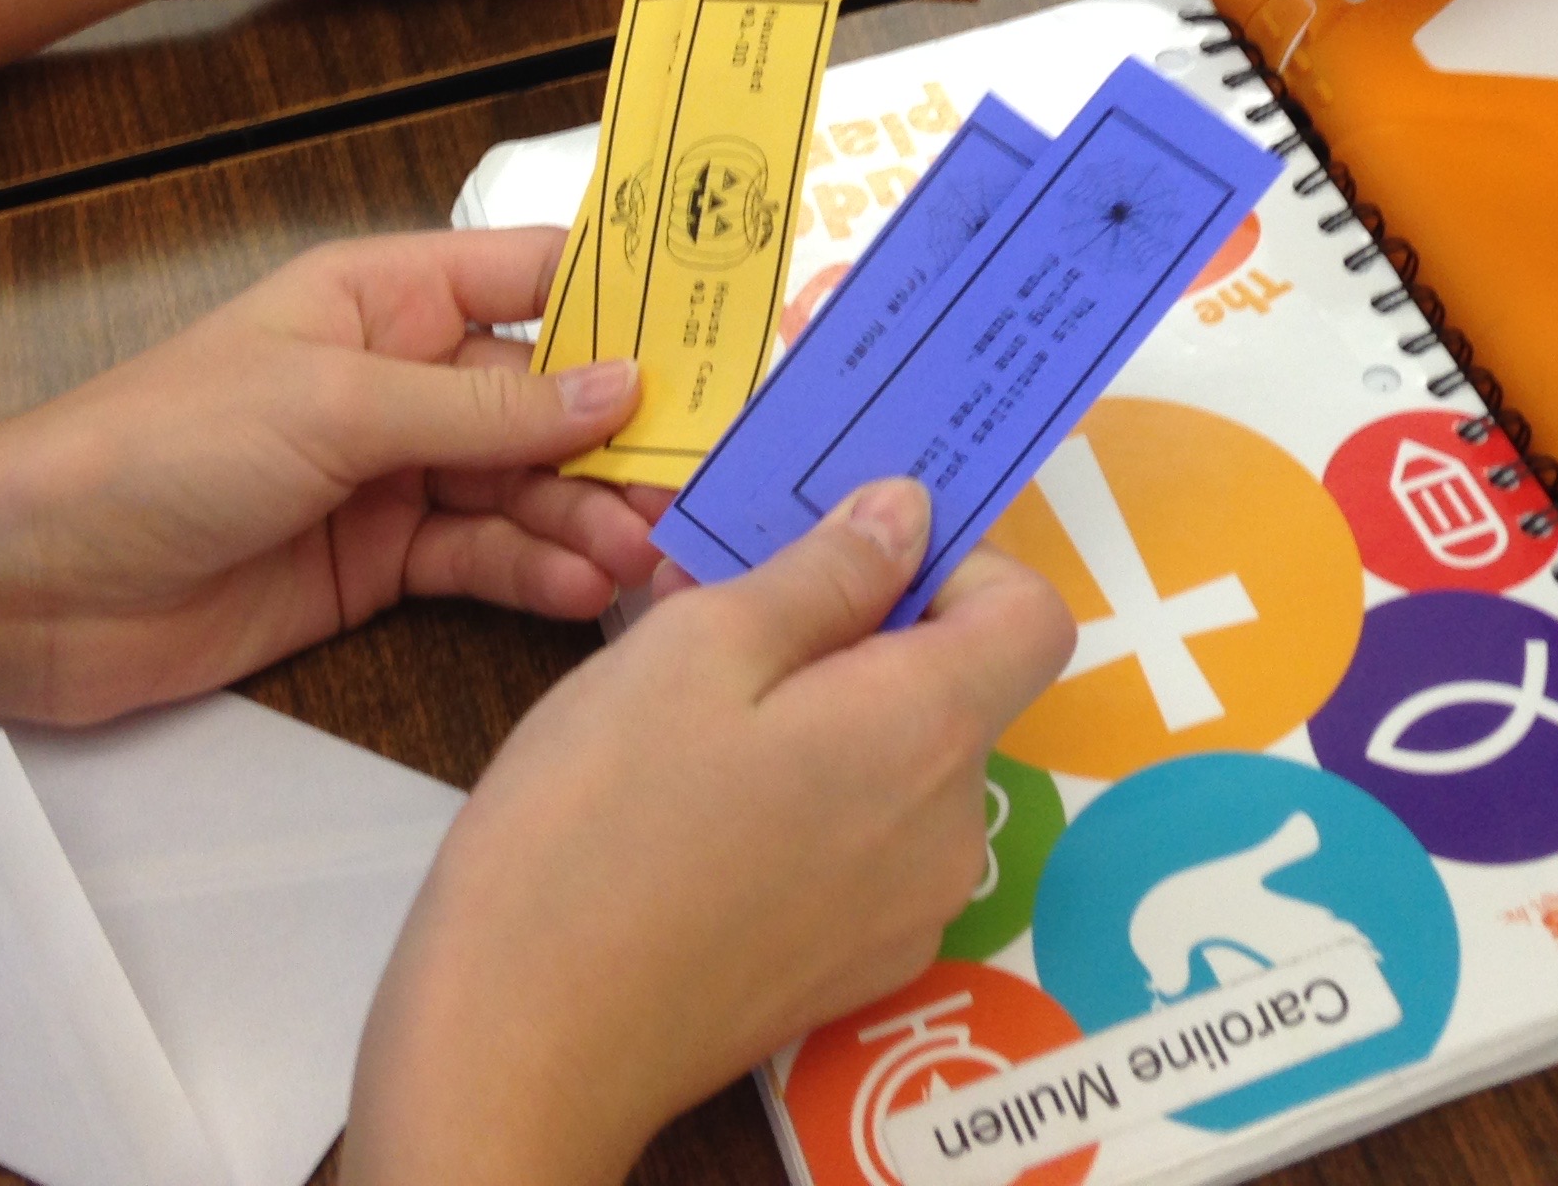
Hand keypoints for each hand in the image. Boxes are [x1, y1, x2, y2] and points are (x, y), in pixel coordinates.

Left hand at [0, 230, 664, 723]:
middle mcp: (400, 377)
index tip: (733, 332)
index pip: (539, 277)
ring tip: (652, 556)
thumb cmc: (159, 451)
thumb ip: (488, 405)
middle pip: (550, 396)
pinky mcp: (377, 565)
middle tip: (708, 482)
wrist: (27, 584)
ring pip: (528, 486)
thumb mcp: (336, 408)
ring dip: (591, 517)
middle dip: (628, 437)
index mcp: (384, 296)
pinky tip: (590, 590)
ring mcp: (392, 476)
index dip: (634, 300)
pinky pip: (485, 558)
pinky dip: (539, 573)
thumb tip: (626, 385)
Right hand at [346, 485, 1075, 1185]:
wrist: (526, 1045)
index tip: (849, 556)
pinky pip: (864, 844)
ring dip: (822, 715)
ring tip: (688, 716)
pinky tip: (697, 807)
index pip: (1031, 614)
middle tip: (721, 619)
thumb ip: (822, 573)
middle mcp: (951, 829)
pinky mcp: (854, 968)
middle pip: (957, 687)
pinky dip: (808, 798)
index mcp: (929, 732)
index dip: (956, 564)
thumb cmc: (596, 823)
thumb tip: (909, 512)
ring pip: (900, 764)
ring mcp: (908, 912)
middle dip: (858, 633)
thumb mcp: (695, 646)